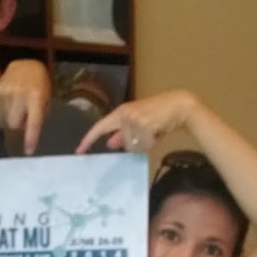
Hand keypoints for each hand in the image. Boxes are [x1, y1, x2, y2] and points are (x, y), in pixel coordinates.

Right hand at [0, 60, 51, 159]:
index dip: (31, 138)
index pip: (34, 121)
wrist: (26, 64)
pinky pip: (2, 108)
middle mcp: (20, 94)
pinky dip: (8, 109)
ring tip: (18, 105)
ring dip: (13, 116)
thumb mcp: (45, 96)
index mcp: (36, 96)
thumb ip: (40, 112)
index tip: (28, 151)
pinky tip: (12, 100)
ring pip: (7, 116)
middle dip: (18, 124)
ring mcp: (7, 91)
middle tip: (23, 118)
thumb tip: (32, 129)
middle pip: (14, 124)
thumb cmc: (41, 83)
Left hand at [77, 90, 199, 154]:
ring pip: (133, 145)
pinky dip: (151, 142)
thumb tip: (109, 143)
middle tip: (149, 133)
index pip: (100, 127)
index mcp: (120, 112)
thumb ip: (122, 133)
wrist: (178, 105)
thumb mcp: (136, 124)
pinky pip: (143, 144)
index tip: (79, 151)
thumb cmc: (157, 115)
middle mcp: (125, 114)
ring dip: (144, 143)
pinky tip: (158, 132)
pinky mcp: (145, 125)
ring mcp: (134, 120)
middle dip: (134, 143)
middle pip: (121, 141)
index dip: (88, 139)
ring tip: (154, 131)